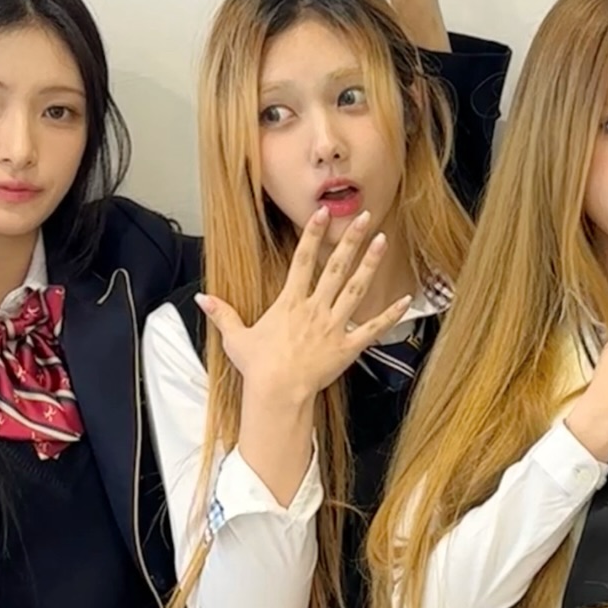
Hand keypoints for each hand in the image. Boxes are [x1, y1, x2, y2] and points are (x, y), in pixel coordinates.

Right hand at [197, 209, 409, 403]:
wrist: (277, 393)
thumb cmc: (258, 367)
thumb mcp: (236, 338)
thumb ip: (223, 314)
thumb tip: (202, 298)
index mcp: (290, 303)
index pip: (302, 260)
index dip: (313, 235)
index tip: (323, 214)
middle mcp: (314, 309)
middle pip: (335, 267)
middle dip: (351, 240)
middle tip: (366, 217)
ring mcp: (333, 326)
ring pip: (356, 290)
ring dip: (370, 265)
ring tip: (383, 242)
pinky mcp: (347, 347)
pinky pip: (372, 328)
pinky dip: (390, 315)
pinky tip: (405, 300)